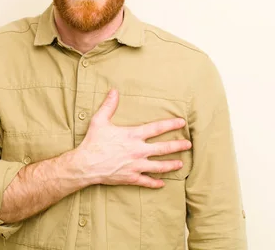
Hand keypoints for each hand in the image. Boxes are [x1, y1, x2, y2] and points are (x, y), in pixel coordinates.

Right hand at [72, 89, 190, 188]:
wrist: (85, 165)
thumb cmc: (93, 142)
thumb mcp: (99, 121)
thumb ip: (109, 106)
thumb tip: (114, 91)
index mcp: (133, 135)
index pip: (157, 128)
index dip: (170, 124)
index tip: (181, 122)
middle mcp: (138, 151)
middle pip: (164, 148)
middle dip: (178, 145)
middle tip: (188, 144)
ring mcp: (136, 166)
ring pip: (159, 166)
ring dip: (171, 165)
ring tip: (180, 163)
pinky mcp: (131, 177)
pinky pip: (147, 181)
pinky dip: (155, 183)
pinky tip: (162, 183)